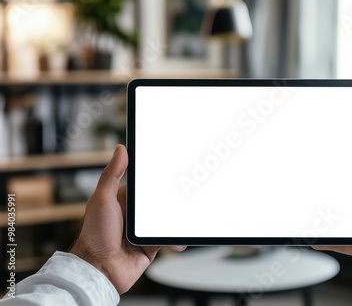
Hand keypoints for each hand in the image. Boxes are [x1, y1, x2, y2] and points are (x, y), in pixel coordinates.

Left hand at [70, 145, 184, 293]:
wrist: (101, 270)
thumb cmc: (95, 235)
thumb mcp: (102, 199)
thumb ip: (112, 174)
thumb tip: (121, 150)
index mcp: (123, 200)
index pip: (145, 185)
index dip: (158, 177)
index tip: (172, 169)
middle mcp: (134, 215)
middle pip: (159, 202)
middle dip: (173, 198)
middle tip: (187, 191)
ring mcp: (143, 231)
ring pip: (167, 219)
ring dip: (176, 219)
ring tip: (186, 214)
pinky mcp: (151, 245)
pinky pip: (168, 238)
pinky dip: (176, 238)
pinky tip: (179, 238)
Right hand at [314, 150, 351, 283]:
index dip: (343, 184)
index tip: (326, 176)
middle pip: (345, 207)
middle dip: (330, 203)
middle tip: (312, 198)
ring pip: (340, 225)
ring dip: (327, 223)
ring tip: (310, 218)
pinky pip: (341, 244)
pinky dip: (328, 242)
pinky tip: (316, 239)